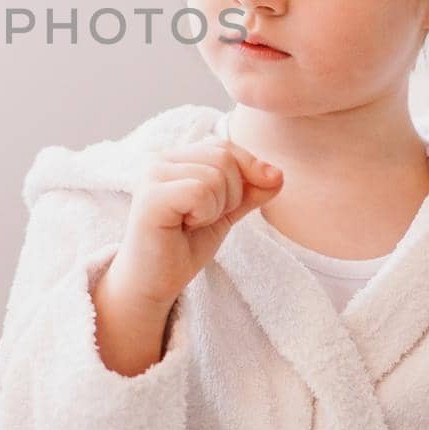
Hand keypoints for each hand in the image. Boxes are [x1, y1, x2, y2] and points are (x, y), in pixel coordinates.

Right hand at [108, 138, 284, 307]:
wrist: (154, 283)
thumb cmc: (183, 246)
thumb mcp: (225, 213)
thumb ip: (250, 190)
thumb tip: (278, 174)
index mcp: (175, 158)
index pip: (225, 146)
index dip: (246, 172)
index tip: (232, 206)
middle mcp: (159, 159)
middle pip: (224, 157)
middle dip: (230, 195)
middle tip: (203, 219)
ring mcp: (152, 175)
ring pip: (215, 176)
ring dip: (215, 209)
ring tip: (191, 224)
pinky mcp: (151, 197)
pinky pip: (201, 191)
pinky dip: (204, 214)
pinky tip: (185, 226)